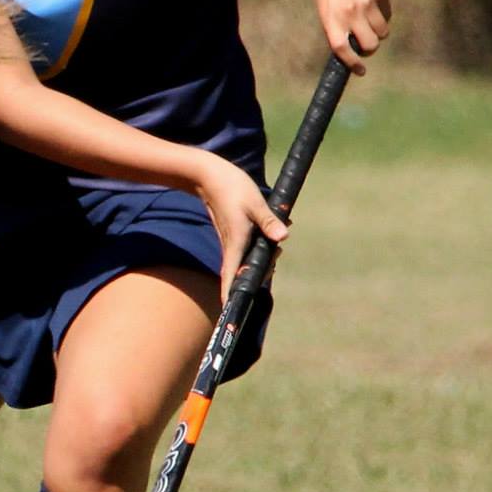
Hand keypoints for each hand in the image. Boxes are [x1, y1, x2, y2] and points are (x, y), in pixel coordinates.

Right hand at [191, 152, 290, 296]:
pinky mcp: (233, 236)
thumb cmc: (231, 187)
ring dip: (262, 263)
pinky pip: (246, 253)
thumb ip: (269, 221)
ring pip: (246, 263)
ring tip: (276, 247)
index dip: (230, 297)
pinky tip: (272, 241)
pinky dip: (258, 254)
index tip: (230, 315)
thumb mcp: (255, 203)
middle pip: (243, 274)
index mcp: (236, 243)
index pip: (231, 277)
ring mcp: (232, 243)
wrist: (207, 175)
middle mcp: (232, 247)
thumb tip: (284, 238)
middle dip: (259, 276)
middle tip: (275, 258)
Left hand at [310, 0, 390, 70]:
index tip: (360, 70)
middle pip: (371, 45)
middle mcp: (349, 13)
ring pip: (382, 32)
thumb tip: (352, 49)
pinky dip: (382, 16)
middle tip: (365, 45)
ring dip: (377, 32)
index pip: (342, 49)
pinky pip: (388, 15)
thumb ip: (337, 27)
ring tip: (367, 21)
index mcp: (331, 18)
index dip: (352, 63)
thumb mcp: (324, 9)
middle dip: (370, 49)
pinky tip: (372, 5)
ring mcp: (367, 3)